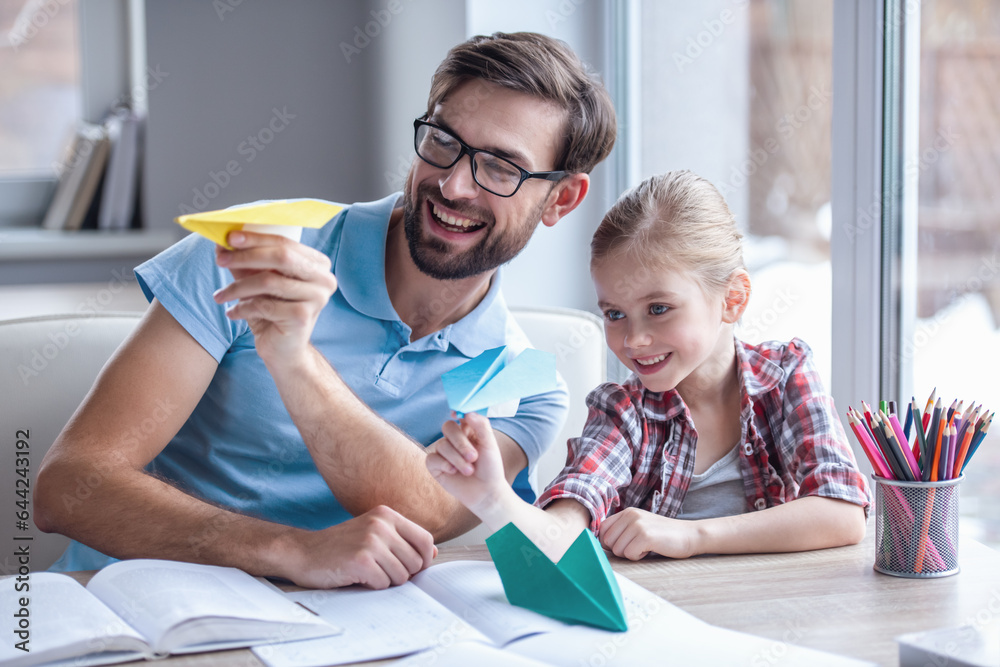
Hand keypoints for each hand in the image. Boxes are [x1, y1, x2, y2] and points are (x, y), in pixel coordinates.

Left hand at [213, 231, 336, 364]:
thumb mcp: (258, 282)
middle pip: (282, 256)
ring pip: (269, 281)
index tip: (229, 237)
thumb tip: (223, 241)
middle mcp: (324, 279)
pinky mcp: (303, 316)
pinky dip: (243, 308)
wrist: (284, 351)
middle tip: (220, 260)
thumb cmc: (272, 313)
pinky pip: (264, 304)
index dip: (256, 238)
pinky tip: (232, 313)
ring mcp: (317, 298)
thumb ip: (246, 261)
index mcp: (318, 264)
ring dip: (238, 287)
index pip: (285, 243)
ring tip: (220, 295)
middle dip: (246, 256)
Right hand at [279, 505, 435, 589]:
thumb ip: (402, 540)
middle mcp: (381, 524)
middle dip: (403, 574)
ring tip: (367, 573)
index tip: (412, 568)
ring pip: (401, 576)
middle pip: (415, 562)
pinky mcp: (361, 561)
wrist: (302, 551)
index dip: (423, 559)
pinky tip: (357, 577)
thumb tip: (432, 553)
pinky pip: (383, 584)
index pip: (425, 540)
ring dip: (386, 581)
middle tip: (380, 571)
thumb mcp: (372, 534)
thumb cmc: (339, 546)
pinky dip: (372, 586)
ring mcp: (371, 542)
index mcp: (387, 515)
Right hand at [426, 412, 508, 517]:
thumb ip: (481, 426)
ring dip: (457, 459)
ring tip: (470, 471)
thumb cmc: (490, 468)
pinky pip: (432, 459)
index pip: (459, 415)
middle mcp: (454, 439)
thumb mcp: (490, 445)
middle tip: (474, 457)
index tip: (457, 415)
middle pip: (448, 427)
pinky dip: (443, 464)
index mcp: (468, 430)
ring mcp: (443, 452)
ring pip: (441, 445)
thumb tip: (467, 413)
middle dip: (460, 443)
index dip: (456, 412)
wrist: (485, 492)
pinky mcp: (435, 466)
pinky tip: (453, 472)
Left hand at [599, 507, 698, 560]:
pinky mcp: (645, 536)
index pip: (603, 529)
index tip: (625, 545)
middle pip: (607, 542)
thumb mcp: (639, 526)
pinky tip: (650, 550)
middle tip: (638, 546)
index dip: (610, 542)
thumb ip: (622, 530)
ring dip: (631, 554)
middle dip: (621, 550)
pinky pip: (629, 554)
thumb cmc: (663, 535)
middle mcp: (630, 515)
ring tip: (645, 547)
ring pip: (617, 550)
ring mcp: (637, 524)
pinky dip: (638, 557)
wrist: (690, 535)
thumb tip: (600, 544)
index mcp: (627, 512)